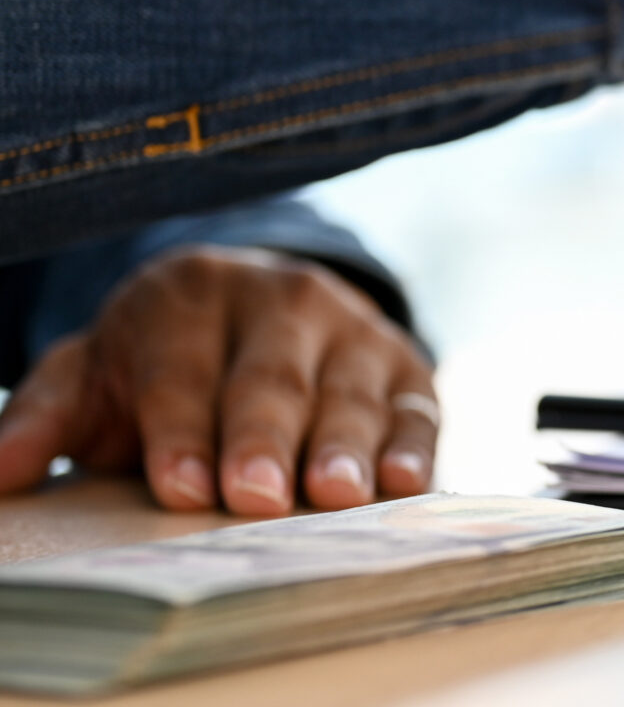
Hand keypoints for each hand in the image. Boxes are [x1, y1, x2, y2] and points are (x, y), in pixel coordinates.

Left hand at [0, 246, 437, 515]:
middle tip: (257, 498)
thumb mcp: (93, 372)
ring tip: (336, 495)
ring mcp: (352, 326)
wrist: (253, 305)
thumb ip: (46, 416)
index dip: (180, 430)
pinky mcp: (406, 362)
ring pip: (347, 392)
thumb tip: (0, 473)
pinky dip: (413, 445)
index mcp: (188, 293)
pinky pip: (415, 405)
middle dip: (263, 439)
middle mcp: (279, 296)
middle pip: (270, 378)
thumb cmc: (159, 358)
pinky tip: (406, 483)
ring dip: (345, 446)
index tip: (181, 487)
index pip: (181, 370)